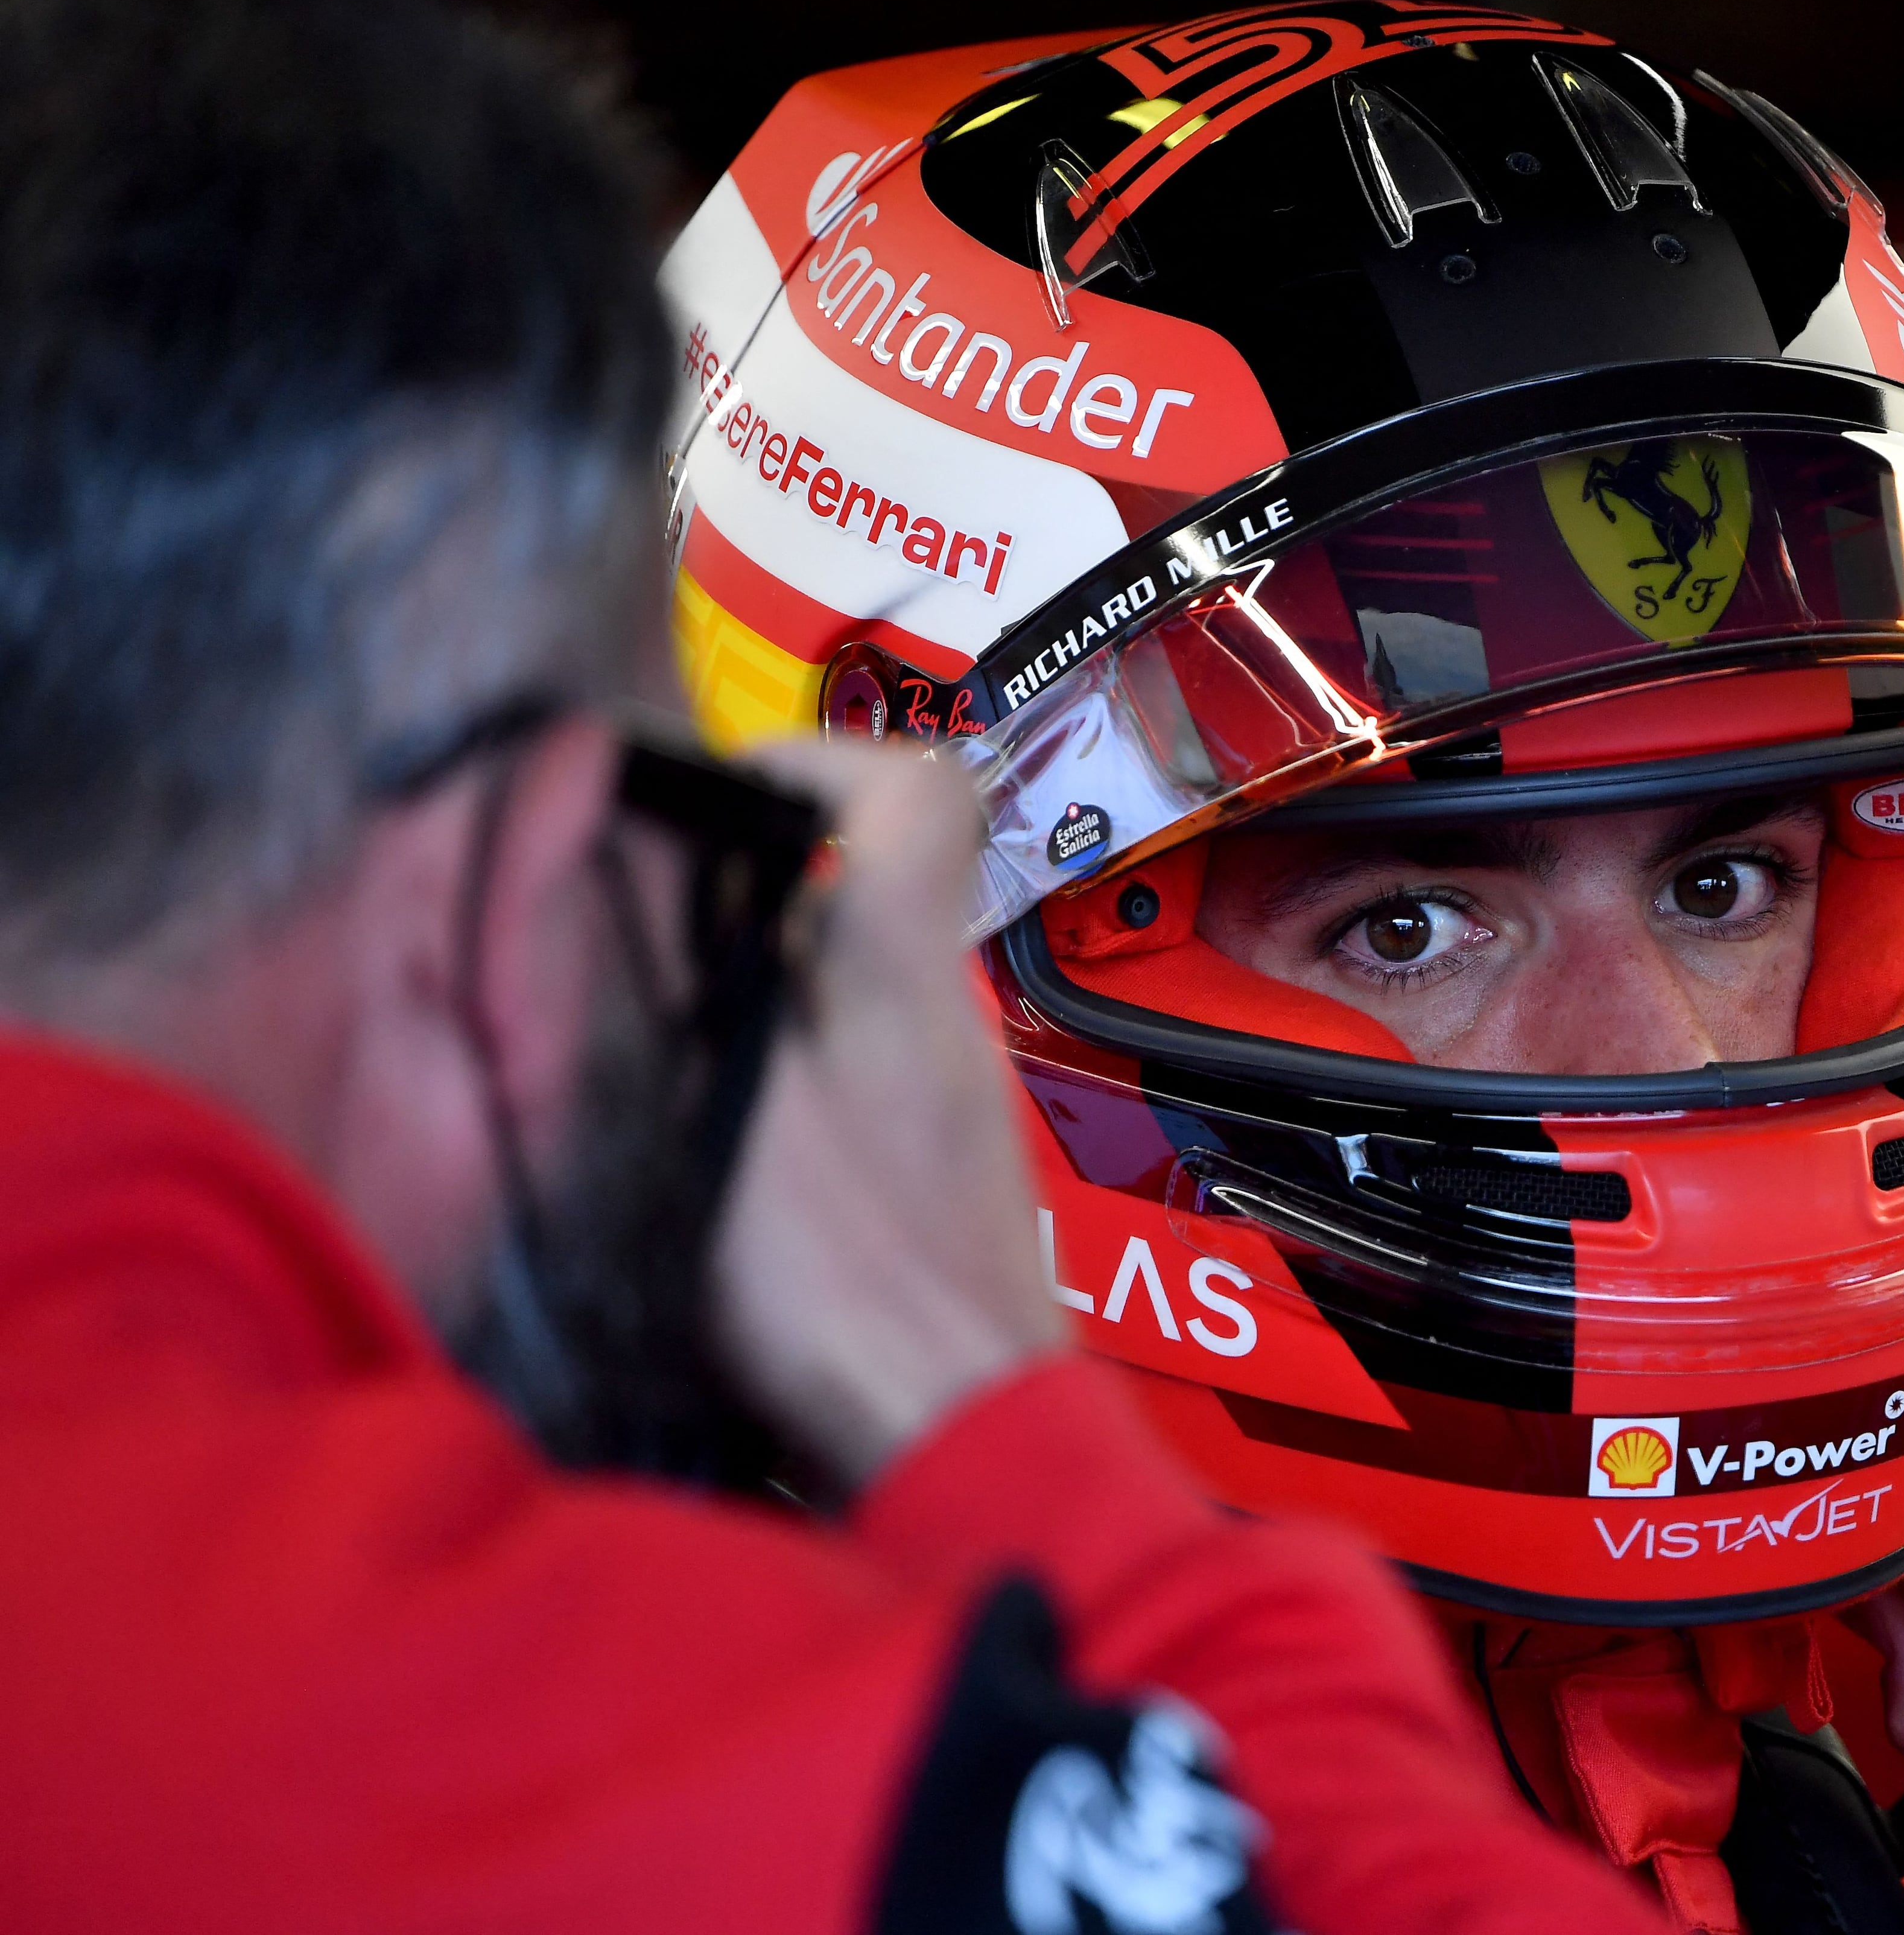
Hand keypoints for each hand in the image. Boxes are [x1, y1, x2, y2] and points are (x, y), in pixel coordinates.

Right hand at [710, 739, 1066, 1487]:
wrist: (961, 1445)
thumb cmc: (853, 1286)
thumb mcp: (737, 1101)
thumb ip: (688, 984)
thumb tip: (645, 871)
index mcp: (906, 971)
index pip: (918, 792)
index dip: (819, 761)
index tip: (722, 796)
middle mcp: (948, 1024)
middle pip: (862, 899)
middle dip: (743, 905)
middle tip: (639, 951)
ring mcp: (949, 1111)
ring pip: (844, 1001)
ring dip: (749, 1013)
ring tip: (650, 1064)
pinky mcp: (931, 1193)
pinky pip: (848, 1094)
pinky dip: (776, 1102)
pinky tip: (708, 1164)